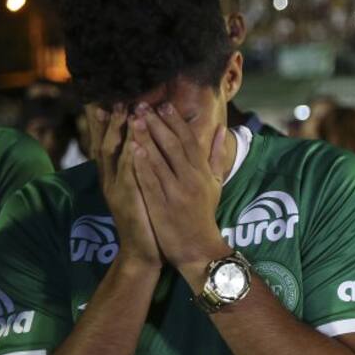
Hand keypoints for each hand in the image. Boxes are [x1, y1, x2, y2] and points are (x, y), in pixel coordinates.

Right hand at [87, 105, 160, 268]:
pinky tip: (134, 146)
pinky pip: (128, 178)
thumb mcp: (147, 189)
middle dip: (113, 122)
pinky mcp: (128, 202)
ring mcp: (118, 190)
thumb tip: (152, 146)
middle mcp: (113, 180)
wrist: (144, 251)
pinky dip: (130, 161)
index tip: (115, 100)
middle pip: (107, 144)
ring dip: (121, 135)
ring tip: (126, 113)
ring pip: (116, 158)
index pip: (112, 142)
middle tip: (117, 100)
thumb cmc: (149, 218)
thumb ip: (148, 167)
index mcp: (119, 175)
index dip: (112, 122)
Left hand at [129, 103, 232, 275]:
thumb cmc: (204, 215)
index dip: (175, 122)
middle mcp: (192, 179)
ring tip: (133, 120)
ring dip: (146, 138)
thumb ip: (216, 156)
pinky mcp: (162, 205)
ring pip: (159, 160)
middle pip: (173, 145)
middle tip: (142, 106)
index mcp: (203, 173)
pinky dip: (142, 164)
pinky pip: (151, 181)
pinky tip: (132, 149)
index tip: (163, 105)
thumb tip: (222, 131)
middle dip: (157, 124)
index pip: (190, 141)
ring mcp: (177, 192)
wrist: (198, 248)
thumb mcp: (215, 184)